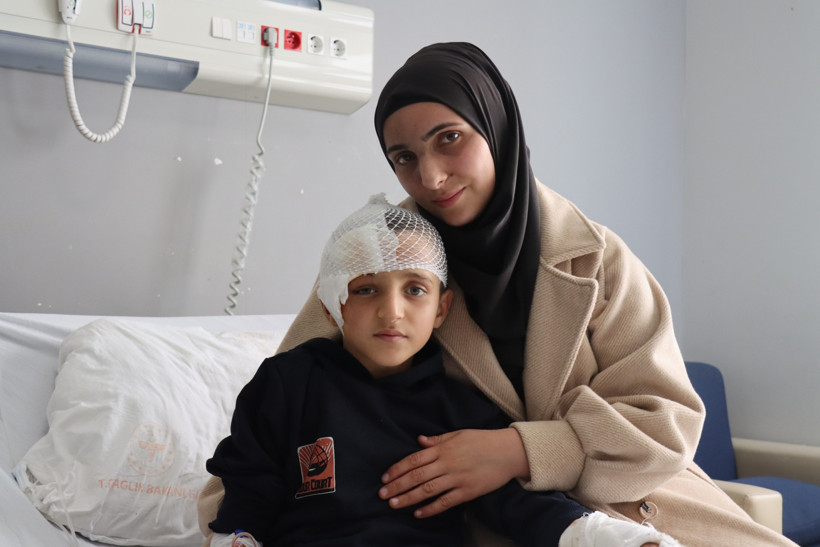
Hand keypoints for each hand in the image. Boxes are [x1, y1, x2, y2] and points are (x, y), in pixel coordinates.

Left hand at [378, 428, 528, 517]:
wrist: (508, 451)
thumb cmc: (483, 440)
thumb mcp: (459, 434)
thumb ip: (438, 439)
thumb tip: (419, 441)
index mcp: (443, 448)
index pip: (414, 459)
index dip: (397, 469)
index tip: (385, 478)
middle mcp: (447, 463)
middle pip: (417, 476)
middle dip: (397, 486)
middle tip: (382, 494)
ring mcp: (457, 478)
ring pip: (427, 490)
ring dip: (408, 498)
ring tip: (394, 504)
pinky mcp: (468, 491)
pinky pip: (445, 502)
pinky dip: (431, 509)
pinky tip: (418, 513)